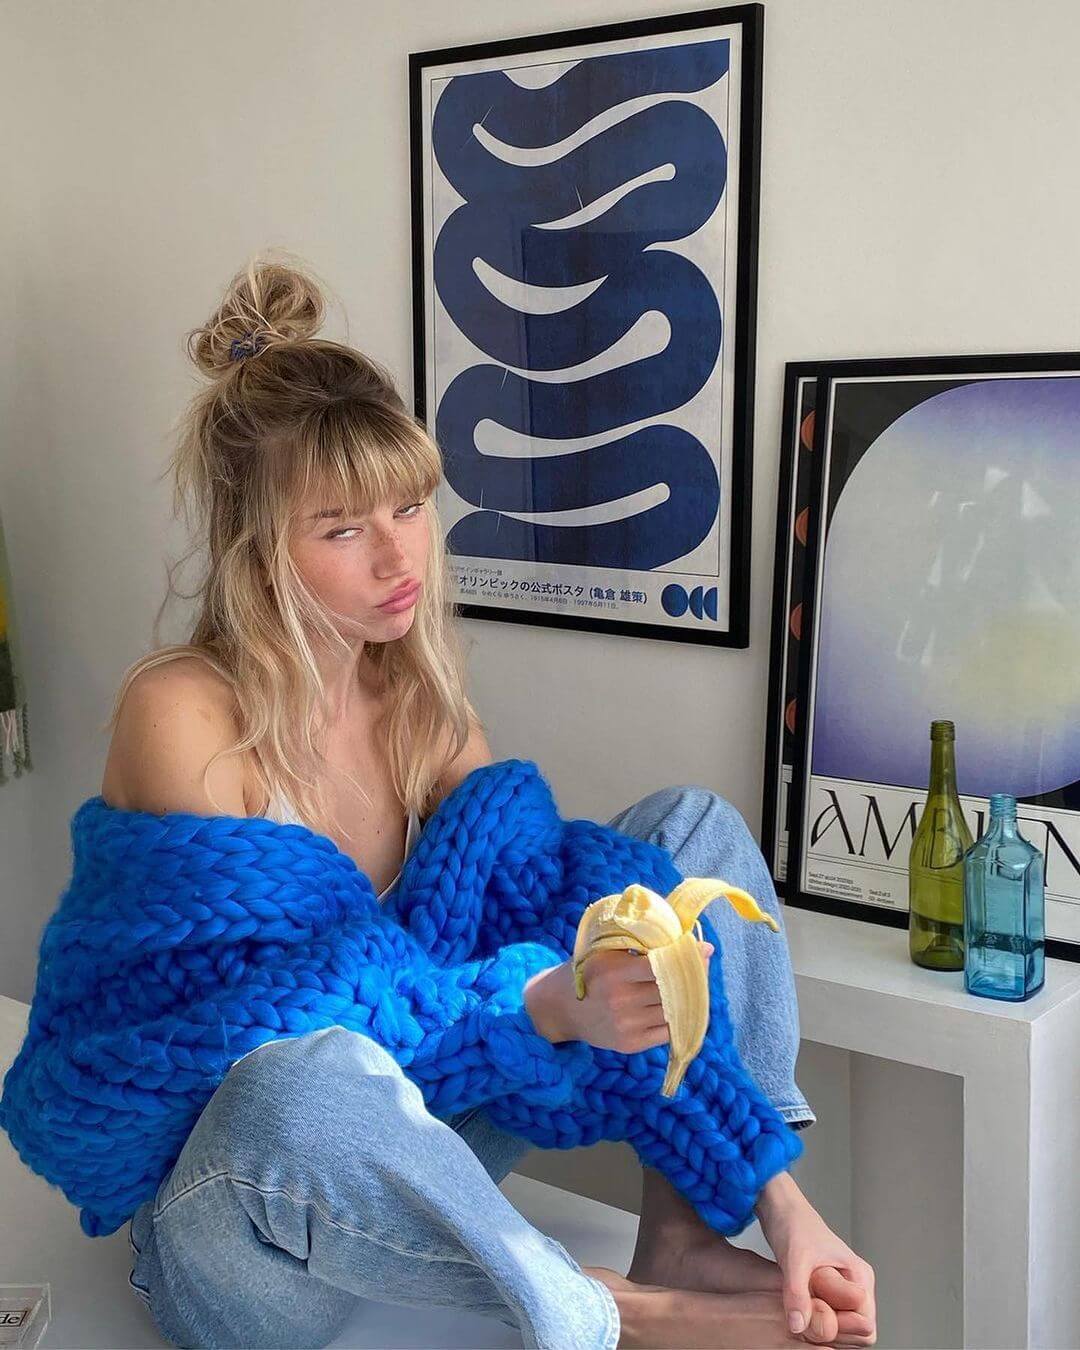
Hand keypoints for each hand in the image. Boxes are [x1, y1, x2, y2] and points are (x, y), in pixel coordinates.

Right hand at [524, 945, 712, 1049]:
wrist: (559, 1009)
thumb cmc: (588, 971)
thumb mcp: (604, 951)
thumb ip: (636, 944)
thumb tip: (677, 934)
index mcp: (615, 973)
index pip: (661, 966)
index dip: (686, 959)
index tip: (705, 949)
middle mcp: (622, 1002)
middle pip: (672, 990)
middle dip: (693, 976)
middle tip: (702, 963)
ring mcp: (627, 1026)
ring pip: (673, 1011)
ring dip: (689, 998)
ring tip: (694, 983)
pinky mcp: (630, 1044)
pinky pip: (667, 1032)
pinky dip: (678, 1018)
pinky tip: (681, 1005)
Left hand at [756, 1176, 876, 1344]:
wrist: (779, 1210)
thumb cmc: (793, 1225)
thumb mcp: (794, 1259)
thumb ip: (798, 1293)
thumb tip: (799, 1326)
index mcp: (859, 1277)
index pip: (865, 1326)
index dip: (841, 1329)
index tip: (815, 1315)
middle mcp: (855, 1287)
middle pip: (857, 1334)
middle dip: (832, 1332)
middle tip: (805, 1315)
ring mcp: (842, 1292)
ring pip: (842, 1331)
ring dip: (821, 1329)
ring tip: (800, 1309)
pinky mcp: (827, 1295)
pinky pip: (828, 1323)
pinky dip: (813, 1324)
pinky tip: (796, 1310)